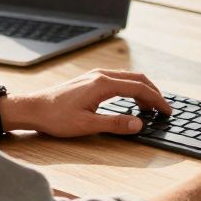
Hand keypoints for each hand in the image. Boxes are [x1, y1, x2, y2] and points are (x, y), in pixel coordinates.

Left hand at [0, 69, 172, 137]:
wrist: (33, 108)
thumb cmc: (56, 117)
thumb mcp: (87, 125)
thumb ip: (115, 124)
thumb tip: (139, 124)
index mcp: (103, 84)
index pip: (139, 88)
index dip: (156, 100)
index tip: (167, 111)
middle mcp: (101, 75)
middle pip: (137, 79)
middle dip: (154, 93)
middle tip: (164, 109)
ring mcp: (96, 76)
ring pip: (128, 78)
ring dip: (143, 90)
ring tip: (151, 107)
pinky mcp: (91, 80)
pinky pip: (119, 79)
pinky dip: (132, 88)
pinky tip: (131, 100)